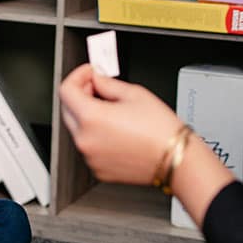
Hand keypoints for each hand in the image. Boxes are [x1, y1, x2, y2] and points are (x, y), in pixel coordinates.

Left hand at [58, 63, 184, 185]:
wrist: (175, 159)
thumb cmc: (161, 130)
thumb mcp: (134, 93)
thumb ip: (107, 82)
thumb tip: (96, 78)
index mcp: (91, 118)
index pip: (66, 90)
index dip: (77, 76)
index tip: (88, 73)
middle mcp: (85, 140)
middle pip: (67, 109)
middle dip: (80, 95)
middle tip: (99, 87)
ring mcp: (90, 157)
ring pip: (77, 129)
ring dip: (88, 116)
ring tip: (113, 111)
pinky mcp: (97, 169)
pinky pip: (89, 146)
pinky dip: (96, 135)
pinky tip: (116, 130)